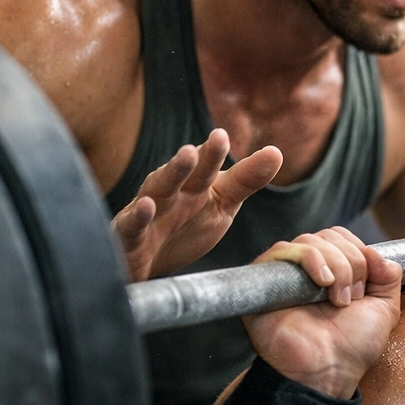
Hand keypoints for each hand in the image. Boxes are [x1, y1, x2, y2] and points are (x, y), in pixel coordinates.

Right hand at [112, 129, 281, 281]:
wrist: (148, 269)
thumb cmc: (185, 229)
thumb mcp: (221, 205)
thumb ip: (245, 181)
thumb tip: (276, 152)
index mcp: (193, 187)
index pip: (206, 169)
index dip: (212, 154)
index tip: (222, 136)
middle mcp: (170, 195)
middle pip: (181, 176)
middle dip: (191, 160)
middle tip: (209, 143)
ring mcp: (147, 215)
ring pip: (157, 191)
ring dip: (171, 175)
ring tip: (186, 156)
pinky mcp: (128, 238)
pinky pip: (132, 226)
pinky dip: (138, 216)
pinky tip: (147, 206)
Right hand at [242, 227, 402, 398]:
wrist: (328, 371)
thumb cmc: (352, 347)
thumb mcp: (384, 309)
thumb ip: (389, 276)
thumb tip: (379, 253)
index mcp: (332, 273)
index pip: (343, 237)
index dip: (360, 254)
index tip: (365, 289)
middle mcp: (307, 271)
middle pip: (329, 235)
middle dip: (351, 262)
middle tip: (352, 297)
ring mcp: (285, 275)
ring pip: (310, 240)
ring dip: (336, 265)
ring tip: (338, 298)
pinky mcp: (264, 281)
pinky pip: (283, 250)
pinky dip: (310, 258)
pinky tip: (322, 281)